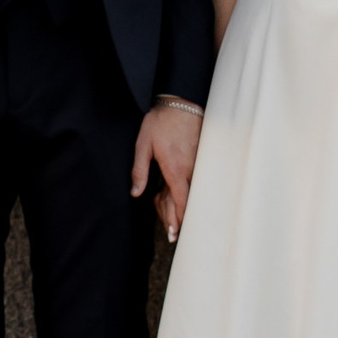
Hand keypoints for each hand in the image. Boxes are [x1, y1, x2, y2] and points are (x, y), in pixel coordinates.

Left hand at [133, 99, 203, 239]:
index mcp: (175, 168)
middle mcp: (190, 168)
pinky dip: (190, 188)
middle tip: (175, 235)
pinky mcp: (202, 156)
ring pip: (194, 189)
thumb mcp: (143, 144)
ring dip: (186, 203)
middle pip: (189, 199)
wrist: (181, 102)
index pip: (181, 199)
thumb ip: (140, 171)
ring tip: (179, 218)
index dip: (180, 218)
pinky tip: (184, 193)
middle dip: (182, 217)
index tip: (176, 232)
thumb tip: (135, 193)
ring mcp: (198, 162)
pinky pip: (197, 178)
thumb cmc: (160, 122)